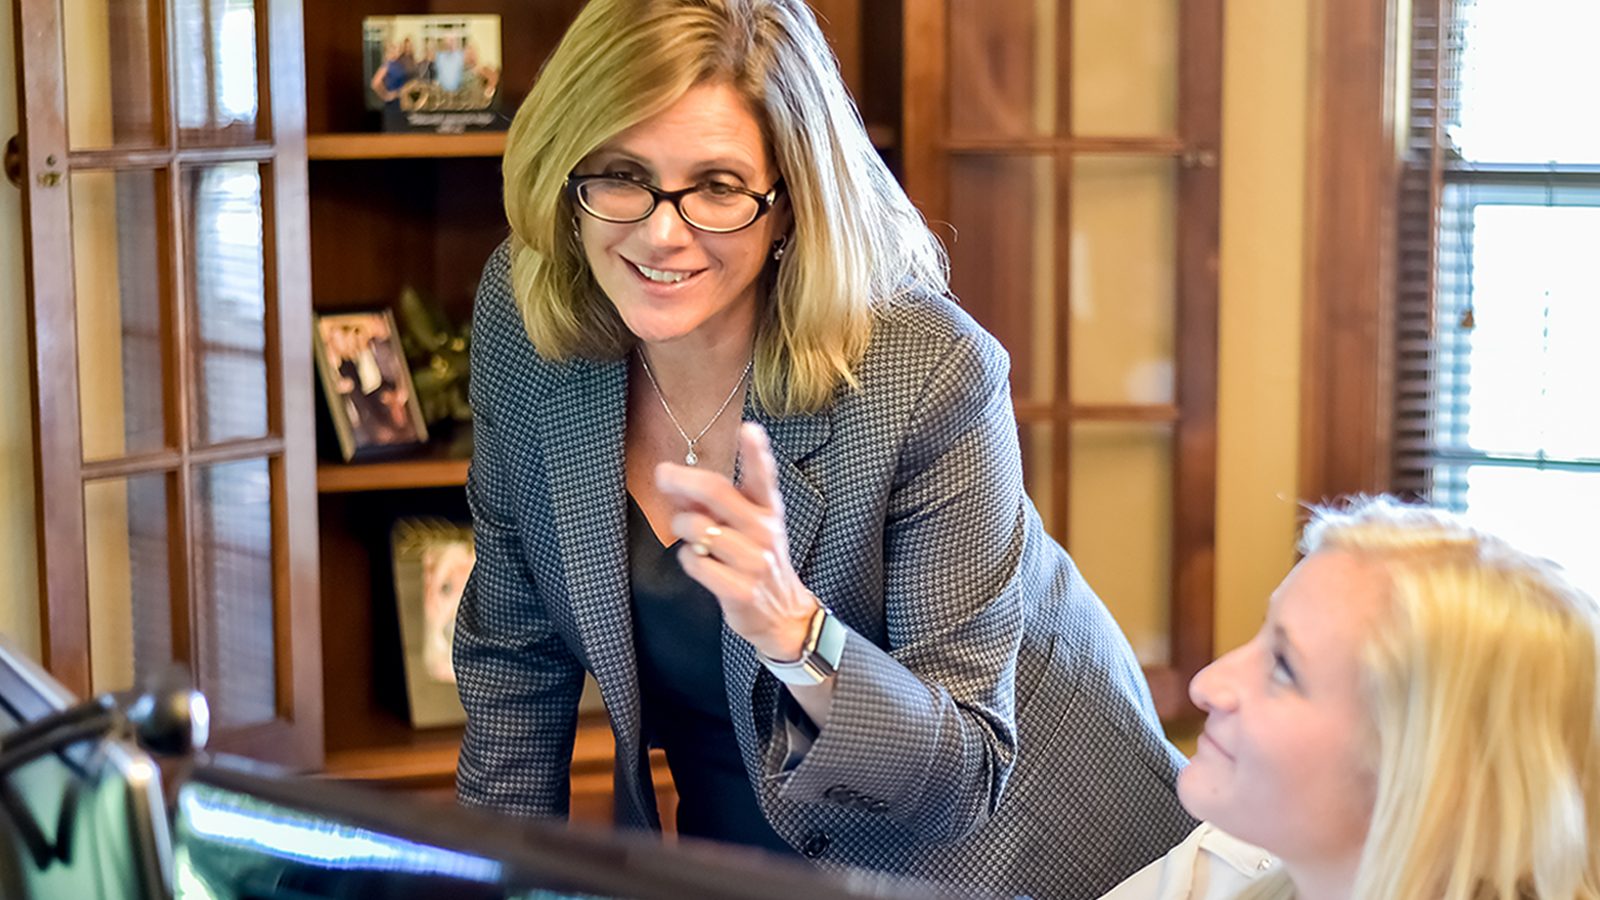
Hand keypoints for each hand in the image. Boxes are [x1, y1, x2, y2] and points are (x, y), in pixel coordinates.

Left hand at [656, 422, 818, 660]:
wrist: (783, 613)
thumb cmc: (757, 559)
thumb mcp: (748, 525)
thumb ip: (716, 503)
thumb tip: (677, 480)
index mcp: (769, 511)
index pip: (764, 477)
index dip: (756, 452)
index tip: (749, 429)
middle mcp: (764, 532)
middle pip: (718, 493)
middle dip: (683, 479)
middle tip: (662, 474)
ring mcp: (754, 562)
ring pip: (697, 528)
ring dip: (682, 528)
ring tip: (691, 536)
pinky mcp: (741, 589)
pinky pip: (694, 563)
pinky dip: (689, 561)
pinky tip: (701, 563)